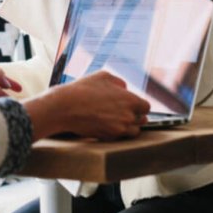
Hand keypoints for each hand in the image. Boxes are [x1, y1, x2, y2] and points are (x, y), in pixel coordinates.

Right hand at [24, 71, 149, 140]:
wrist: (66, 107)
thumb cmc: (84, 89)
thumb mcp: (103, 76)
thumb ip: (119, 82)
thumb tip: (125, 89)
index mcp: (130, 100)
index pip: (146, 107)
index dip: (139, 105)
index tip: (132, 104)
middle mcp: (128, 116)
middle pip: (142, 120)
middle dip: (135, 115)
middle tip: (122, 111)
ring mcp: (119, 129)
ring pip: (133, 131)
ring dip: (128, 126)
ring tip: (117, 119)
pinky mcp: (109, 137)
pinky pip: (120, 137)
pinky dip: (117, 132)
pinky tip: (106, 124)